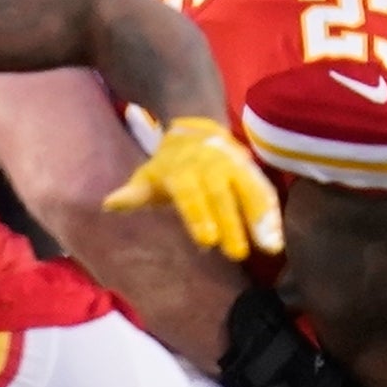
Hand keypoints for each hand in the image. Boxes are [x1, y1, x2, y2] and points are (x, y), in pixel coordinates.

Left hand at [109, 116, 284, 263]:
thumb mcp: (149, 176)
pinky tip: (276, 238)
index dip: (199, 215)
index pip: (189, 193)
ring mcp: (234, 165)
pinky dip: (272, 213)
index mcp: (180, 169)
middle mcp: (209, 165)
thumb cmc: (169, 166)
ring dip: (260, 219)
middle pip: (221, 195)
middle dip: (230, 223)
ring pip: (249, 191)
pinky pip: (265, 191)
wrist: (197, 132)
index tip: (207, 240)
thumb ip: (134, 193)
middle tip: (235, 254)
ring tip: (268, 247)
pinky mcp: (253, 171)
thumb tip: (109, 204)